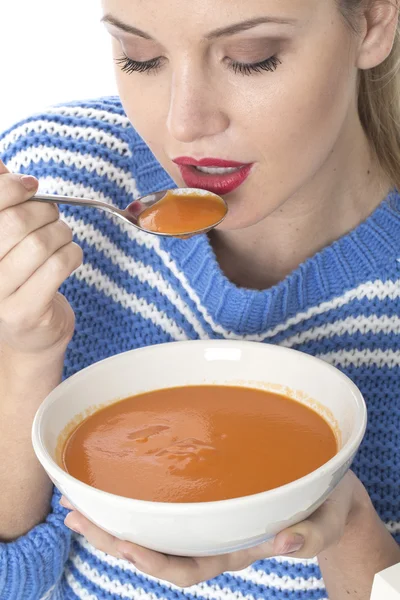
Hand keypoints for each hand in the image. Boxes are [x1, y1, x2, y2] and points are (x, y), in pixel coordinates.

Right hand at [0, 159, 81, 354]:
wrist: (29, 331)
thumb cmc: (19, 274)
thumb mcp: (5, 236)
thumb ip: (1, 200)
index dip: (13, 187)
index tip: (32, 186)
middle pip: (16, 222)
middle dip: (45, 212)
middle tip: (53, 217)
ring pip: (40, 244)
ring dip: (62, 234)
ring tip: (63, 239)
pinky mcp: (24, 311)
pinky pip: (58, 266)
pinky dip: (72, 255)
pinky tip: (70, 258)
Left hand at [62, 471, 363, 587]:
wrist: (331, 492)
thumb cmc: (328, 506)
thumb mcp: (328, 520)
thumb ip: (313, 535)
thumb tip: (285, 542)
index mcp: (239, 548)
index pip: (191, 567)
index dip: (156, 563)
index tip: (125, 545)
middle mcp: (217, 535)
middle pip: (157, 548)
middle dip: (114, 538)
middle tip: (75, 517)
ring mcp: (211, 515)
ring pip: (156, 526)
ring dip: (115, 518)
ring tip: (78, 503)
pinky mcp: (211, 493)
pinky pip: (170, 501)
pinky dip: (140, 497)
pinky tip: (117, 483)